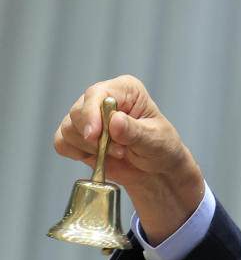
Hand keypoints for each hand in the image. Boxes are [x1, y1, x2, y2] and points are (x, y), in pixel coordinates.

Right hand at [54, 75, 204, 243]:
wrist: (157, 170)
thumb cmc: (161, 148)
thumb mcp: (155, 140)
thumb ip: (134, 131)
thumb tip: (114, 120)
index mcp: (126, 89)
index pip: (97, 94)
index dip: (91, 114)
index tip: (93, 136)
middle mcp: (103, 98)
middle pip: (77, 112)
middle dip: (96, 138)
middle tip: (121, 151)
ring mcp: (89, 116)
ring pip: (68, 129)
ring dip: (90, 148)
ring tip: (117, 153)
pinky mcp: (78, 135)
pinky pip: (61, 143)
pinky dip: (77, 154)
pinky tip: (99, 158)